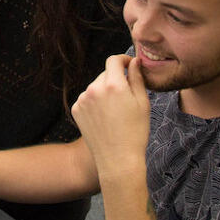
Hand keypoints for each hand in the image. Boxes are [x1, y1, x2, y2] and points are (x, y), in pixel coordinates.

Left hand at [71, 55, 149, 180]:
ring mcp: (83, 99)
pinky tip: (104, 118)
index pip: (114, 60)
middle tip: (126, 97)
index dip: (122, 60)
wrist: (117, 160)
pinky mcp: (76, 109)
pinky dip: (95, 102)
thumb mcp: (142, 103)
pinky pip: (87, 98)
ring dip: (104, 91)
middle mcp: (95, 88)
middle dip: (115, 79)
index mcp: (113, 84)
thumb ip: (137, 78)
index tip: (128, 65)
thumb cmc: (135, 132)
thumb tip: (134, 61)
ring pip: (96, 86)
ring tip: (115, 112)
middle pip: (105, 74)